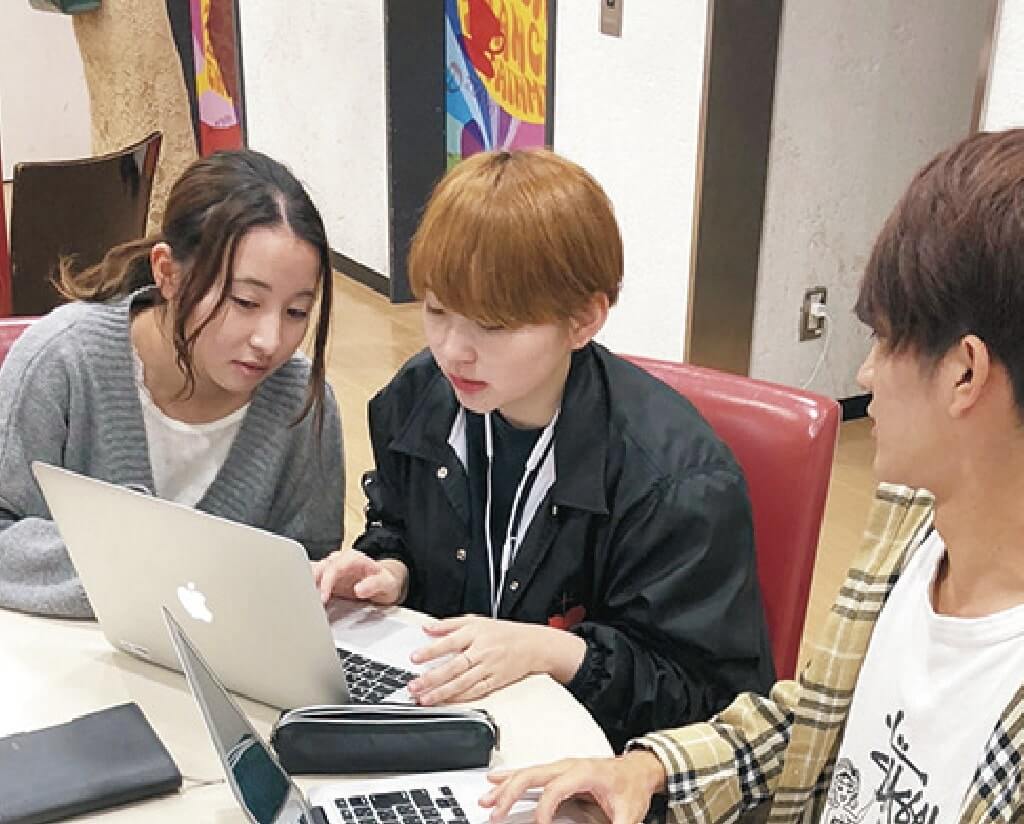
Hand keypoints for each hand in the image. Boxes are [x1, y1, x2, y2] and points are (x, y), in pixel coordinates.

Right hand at [311, 549, 407, 605]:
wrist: (383, 583)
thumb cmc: (384, 581)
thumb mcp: (386, 583)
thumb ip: (374, 584)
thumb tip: (359, 589)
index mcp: (352, 558)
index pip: (334, 567)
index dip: (326, 583)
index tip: (323, 598)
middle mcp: (339, 561)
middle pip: (319, 569)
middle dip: (311, 584)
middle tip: (308, 603)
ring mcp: (331, 570)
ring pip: (312, 573)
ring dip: (306, 587)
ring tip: (304, 604)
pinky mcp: (326, 580)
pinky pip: (312, 582)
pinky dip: (307, 590)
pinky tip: (305, 601)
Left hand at [406, 616, 585, 704]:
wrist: (532, 645)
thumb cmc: (503, 632)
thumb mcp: (476, 620)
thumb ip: (449, 624)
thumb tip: (427, 627)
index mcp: (475, 633)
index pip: (449, 642)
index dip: (431, 650)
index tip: (415, 657)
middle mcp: (482, 651)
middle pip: (455, 667)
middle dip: (432, 678)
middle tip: (414, 686)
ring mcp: (489, 668)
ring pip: (463, 683)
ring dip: (442, 693)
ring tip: (425, 699)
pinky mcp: (495, 681)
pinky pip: (475, 691)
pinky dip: (460, 698)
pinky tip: (447, 702)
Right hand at [480, 752, 665, 823]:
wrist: (638, 770)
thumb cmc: (631, 787)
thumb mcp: (628, 813)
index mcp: (585, 772)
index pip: (556, 788)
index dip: (544, 808)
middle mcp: (569, 766)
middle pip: (533, 774)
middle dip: (511, 791)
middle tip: (494, 810)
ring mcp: (562, 766)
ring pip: (528, 771)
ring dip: (505, 785)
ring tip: (487, 799)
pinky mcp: (559, 771)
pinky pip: (531, 772)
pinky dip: (511, 777)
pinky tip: (496, 781)